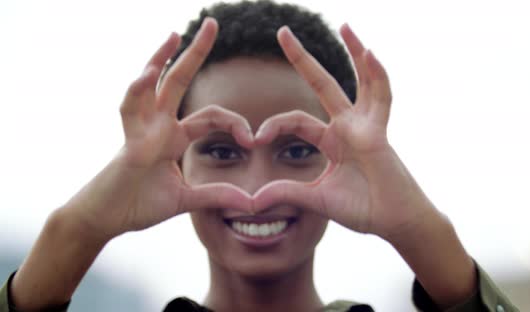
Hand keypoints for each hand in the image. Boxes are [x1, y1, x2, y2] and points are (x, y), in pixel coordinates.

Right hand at [64, 18, 253, 240]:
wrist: (105, 220)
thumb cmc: (139, 204)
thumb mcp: (186, 199)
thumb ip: (216, 195)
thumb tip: (252, 202)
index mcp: (174, 136)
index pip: (210, 116)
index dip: (234, 123)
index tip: (252, 140)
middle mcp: (158, 126)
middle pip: (179, 81)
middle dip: (195, 52)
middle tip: (213, 24)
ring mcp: (142, 130)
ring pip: (153, 87)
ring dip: (161, 59)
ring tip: (175, 35)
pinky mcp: (129, 143)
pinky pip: (131, 111)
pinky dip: (137, 92)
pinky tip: (148, 74)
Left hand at [253, 24, 435, 241]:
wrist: (393, 222)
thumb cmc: (362, 209)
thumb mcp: (315, 199)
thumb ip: (286, 193)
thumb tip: (251, 201)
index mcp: (331, 140)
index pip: (296, 120)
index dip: (273, 124)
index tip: (254, 138)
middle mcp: (347, 127)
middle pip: (322, 83)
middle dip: (302, 58)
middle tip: (282, 31)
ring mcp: (365, 126)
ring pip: (359, 81)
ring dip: (353, 52)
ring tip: (344, 25)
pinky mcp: (379, 132)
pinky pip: (381, 98)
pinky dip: (377, 75)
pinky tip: (369, 53)